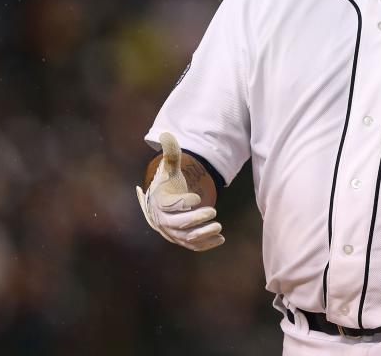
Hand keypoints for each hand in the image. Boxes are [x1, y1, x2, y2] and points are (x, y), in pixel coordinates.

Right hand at [136, 132, 224, 251]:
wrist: (164, 206)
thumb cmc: (169, 186)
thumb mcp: (170, 170)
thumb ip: (171, 155)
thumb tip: (167, 135)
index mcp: (160, 203)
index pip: (169, 206)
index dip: (182, 202)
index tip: (196, 198)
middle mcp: (164, 221)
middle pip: (178, 224)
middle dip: (196, 220)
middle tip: (214, 212)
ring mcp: (173, 234)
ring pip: (187, 238)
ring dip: (203, 234)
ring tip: (219, 227)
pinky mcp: (183, 241)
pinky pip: (194, 246)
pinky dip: (206, 244)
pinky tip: (221, 239)